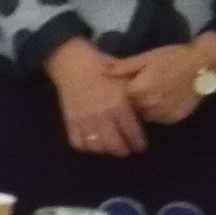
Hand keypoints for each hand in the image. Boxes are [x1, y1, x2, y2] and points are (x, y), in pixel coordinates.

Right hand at [44, 38, 147, 158]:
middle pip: (114, 145)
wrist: (73, 63)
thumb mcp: (123, 78)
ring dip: (105, 150)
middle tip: (127, 150)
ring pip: (97, 146)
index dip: (138, 143)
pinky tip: (93, 142)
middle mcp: (102, 115)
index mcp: (118, 104)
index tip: (141, 147)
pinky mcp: (70, 121)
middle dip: (123, 151)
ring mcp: (84, 120)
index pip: (131, 132)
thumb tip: (144, 114)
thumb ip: (134, 97)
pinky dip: (86, 146)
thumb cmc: (102, 69)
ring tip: (110, 147)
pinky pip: (78, 143)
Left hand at [111, 44, 208, 125]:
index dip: (115, 96)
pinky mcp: (174, 119)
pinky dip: (156, 113)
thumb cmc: (173, 57)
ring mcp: (162, 115)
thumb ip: (123, 67)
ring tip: (147, 97)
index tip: (114, 92)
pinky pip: (158, 119)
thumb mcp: (147, 58)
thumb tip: (100, 70)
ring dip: (142, 110)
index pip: (118, 100)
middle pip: (130, 110)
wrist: (204, 65)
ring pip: (144, 117)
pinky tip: (161, 101)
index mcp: (139, 90)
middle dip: (128, 105)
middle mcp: (149, 106)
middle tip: (132, 94)